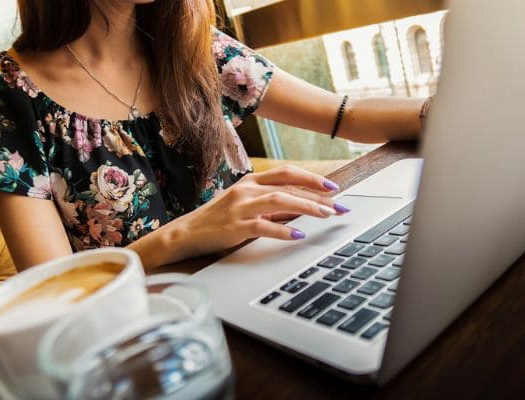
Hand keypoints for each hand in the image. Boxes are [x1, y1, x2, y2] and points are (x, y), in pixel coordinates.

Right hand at [130, 166, 350, 267]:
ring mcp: (240, 207)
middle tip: (339, 206)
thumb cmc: (218, 220)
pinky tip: (298, 234)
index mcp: (250, 181)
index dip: (311, 178)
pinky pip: (264, 226)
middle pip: (288, 185)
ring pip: (280, 201)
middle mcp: (246, 190)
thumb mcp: (244, 204)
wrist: (186, 233)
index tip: (333, 187)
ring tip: (326, 215)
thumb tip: (301, 207)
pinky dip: (283, 229)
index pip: (286, 173)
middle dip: (317, 195)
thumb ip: (270, 203)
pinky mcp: (235, 227)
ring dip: (306, 207)